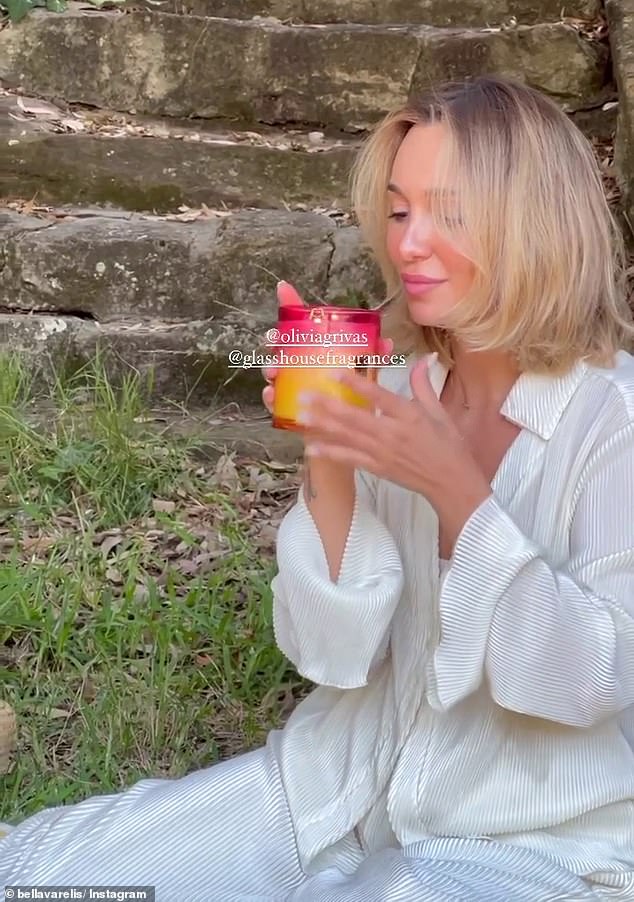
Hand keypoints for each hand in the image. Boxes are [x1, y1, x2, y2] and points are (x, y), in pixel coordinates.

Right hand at [261, 281, 393, 416]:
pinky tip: (270, 393)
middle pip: (282, 346)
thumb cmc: (354, 401)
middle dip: (275, 340)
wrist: (349, 436)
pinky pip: (274, 402)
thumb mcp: (366, 376)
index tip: (284, 289)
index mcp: (319, 352)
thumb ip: (373, 359)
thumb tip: (386, 343)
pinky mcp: (288, 410)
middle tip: (274, 338)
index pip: (303, 324)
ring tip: (273, 369)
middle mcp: (302, 366)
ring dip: (270, 367)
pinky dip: (270, 397)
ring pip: (274, 372)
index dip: (291, 304)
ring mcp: (292, 386)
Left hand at [295, 354, 491, 509]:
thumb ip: (424, 385)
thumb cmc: (449, 446)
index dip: (354, 383)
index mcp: (408, 415)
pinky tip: (311, 447)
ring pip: (347, 436)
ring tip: (300, 415)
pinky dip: (330, 453)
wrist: (451, 483)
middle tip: (304, 393)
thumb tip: (422, 358)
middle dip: (326, 405)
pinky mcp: (377, 468)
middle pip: (354, 417)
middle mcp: (392, 433)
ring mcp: (382, 452)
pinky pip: (350, 459)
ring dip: (322, 425)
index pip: (378, 395)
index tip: (334, 372)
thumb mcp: (439, 412)